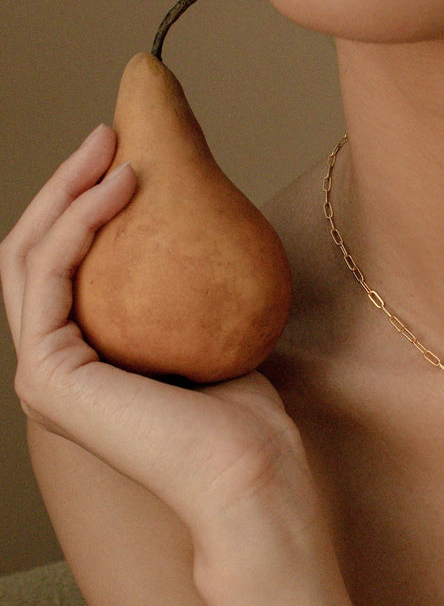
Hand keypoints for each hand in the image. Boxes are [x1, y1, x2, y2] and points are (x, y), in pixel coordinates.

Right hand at [1, 124, 318, 575]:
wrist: (251, 473)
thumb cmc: (245, 414)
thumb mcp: (208, 331)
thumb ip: (182, 290)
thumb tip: (199, 224)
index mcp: (86, 359)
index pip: (67, 266)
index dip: (85, 205)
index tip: (128, 155)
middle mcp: (54, 365)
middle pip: (37, 252)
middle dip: (68, 185)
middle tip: (110, 132)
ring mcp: (44, 372)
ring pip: (31, 255)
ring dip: (68, 190)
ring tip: (113, 142)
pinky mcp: (48, 374)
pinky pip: (52, 273)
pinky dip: (81, 221)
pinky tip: (124, 184)